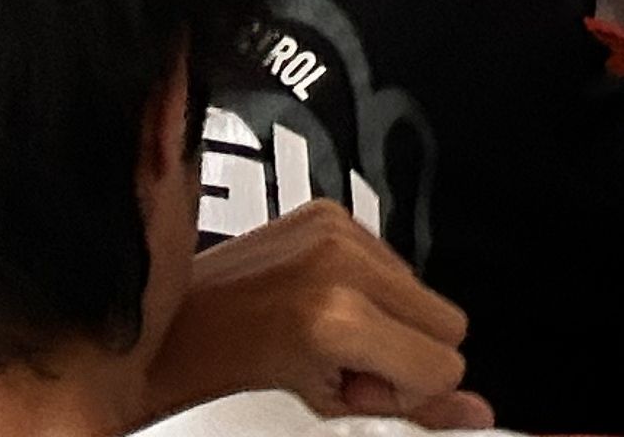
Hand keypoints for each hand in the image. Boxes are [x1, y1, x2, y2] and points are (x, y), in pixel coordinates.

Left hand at [150, 202, 486, 426]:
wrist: (153, 329)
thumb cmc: (215, 372)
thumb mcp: (319, 406)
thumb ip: (406, 407)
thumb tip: (471, 413)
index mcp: (338, 315)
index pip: (446, 359)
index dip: (406, 389)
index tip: (357, 392)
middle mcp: (342, 259)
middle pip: (447, 320)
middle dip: (402, 354)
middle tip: (338, 367)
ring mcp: (335, 227)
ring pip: (421, 289)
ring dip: (384, 322)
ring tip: (322, 338)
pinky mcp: (327, 209)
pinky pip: (390, 259)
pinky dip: (367, 290)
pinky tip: (318, 306)